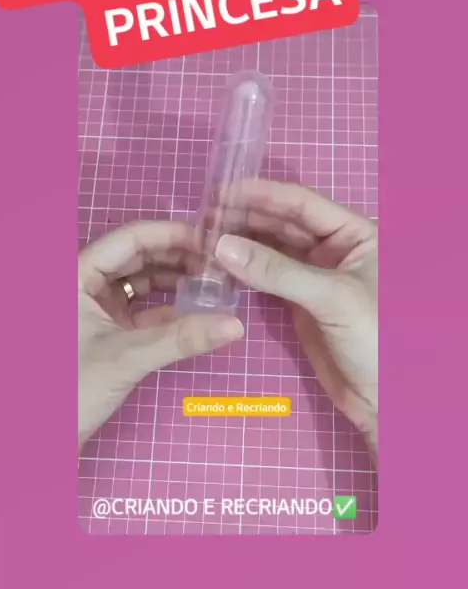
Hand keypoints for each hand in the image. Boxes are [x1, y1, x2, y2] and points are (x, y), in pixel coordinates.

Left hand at [78, 220, 243, 451]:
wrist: (44, 441)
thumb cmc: (70, 390)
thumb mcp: (128, 357)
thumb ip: (181, 338)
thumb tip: (235, 325)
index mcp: (77, 274)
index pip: (131, 238)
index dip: (172, 234)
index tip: (210, 240)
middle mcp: (84, 283)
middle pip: (138, 256)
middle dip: (178, 257)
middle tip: (218, 262)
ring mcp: (93, 307)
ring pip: (140, 280)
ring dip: (174, 281)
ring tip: (211, 284)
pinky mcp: (104, 330)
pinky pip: (140, 308)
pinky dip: (167, 308)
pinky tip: (195, 312)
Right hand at [214, 180, 377, 463]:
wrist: (384, 398)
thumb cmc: (376, 338)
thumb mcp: (330, 298)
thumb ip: (277, 271)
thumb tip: (222, 245)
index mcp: (355, 233)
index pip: (302, 203)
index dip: (262, 194)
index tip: (222, 191)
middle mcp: (336, 247)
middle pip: (283, 222)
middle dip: (245, 218)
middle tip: (204, 217)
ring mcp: (317, 274)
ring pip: (273, 249)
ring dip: (241, 242)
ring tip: (204, 238)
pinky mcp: (301, 301)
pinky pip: (269, 276)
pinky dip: (245, 270)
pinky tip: (220, 264)